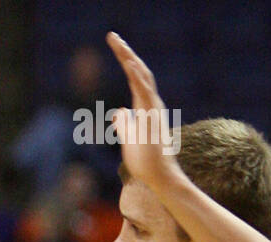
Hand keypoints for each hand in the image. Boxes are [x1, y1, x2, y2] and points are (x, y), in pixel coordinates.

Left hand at [106, 32, 178, 192]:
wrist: (159, 177)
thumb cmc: (145, 161)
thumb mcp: (128, 138)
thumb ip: (124, 123)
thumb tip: (118, 111)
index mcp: (144, 106)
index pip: (134, 78)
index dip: (125, 60)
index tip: (114, 45)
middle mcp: (151, 103)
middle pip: (138, 71)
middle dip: (125, 53)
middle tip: (111, 36)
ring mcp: (153, 109)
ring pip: (142, 77)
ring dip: (130, 59)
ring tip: (118, 44)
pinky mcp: (152, 118)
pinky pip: (145, 92)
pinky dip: (137, 77)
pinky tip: (128, 64)